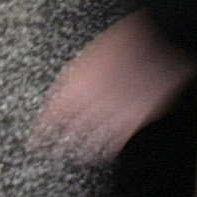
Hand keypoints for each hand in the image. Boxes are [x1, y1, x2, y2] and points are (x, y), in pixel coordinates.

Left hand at [33, 15, 196, 160]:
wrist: (160, 38)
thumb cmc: (124, 42)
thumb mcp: (88, 55)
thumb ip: (71, 80)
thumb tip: (57, 99)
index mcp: (80, 84)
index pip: (54, 115)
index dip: (43, 130)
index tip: (36, 140)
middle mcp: (96, 100)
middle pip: (72, 130)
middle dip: (60, 144)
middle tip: (52, 153)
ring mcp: (118, 110)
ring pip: (95, 139)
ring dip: (83, 150)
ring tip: (77, 157)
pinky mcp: (139, 116)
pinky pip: (119, 138)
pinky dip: (109, 147)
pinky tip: (104, 152)